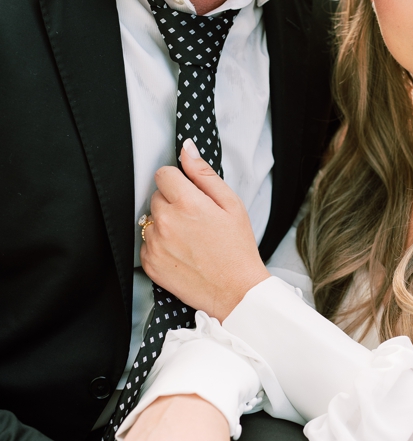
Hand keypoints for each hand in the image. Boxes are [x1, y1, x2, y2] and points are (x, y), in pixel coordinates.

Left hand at [142, 140, 269, 318]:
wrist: (234, 290)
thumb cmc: (237, 249)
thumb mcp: (232, 205)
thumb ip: (205, 175)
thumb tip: (187, 150)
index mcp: (186, 202)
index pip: (164, 174)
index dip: (178, 181)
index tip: (190, 193)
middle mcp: (165, 221)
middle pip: (156, 196)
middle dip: (173, 203)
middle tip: (196, 220)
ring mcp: (154, 243)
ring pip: (151, 220)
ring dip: (166, 224)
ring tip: (190, 239)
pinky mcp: (149, 263)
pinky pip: (147, 243)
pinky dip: (161, 245)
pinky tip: (182, 252)